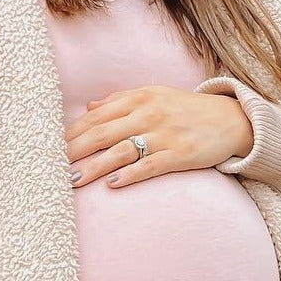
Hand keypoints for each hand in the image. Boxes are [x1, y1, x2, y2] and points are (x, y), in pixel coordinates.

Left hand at [66, 85, 253, 188]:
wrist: (230, 119)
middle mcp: (149, 114)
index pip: (96, 116)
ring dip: (95, 167)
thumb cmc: (186, 109)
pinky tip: (113, 185)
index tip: (50, 147)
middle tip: (51, 166)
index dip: (72, 133)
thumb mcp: (153, 96)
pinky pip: (150, 166)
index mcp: (139, 98)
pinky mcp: (180, 154)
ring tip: (73, 180)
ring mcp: (164, 135)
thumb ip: (120, 101)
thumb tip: (89, 107)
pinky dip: (130, 175)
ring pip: (121, 151)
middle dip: (74, 151)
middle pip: (102, 133)